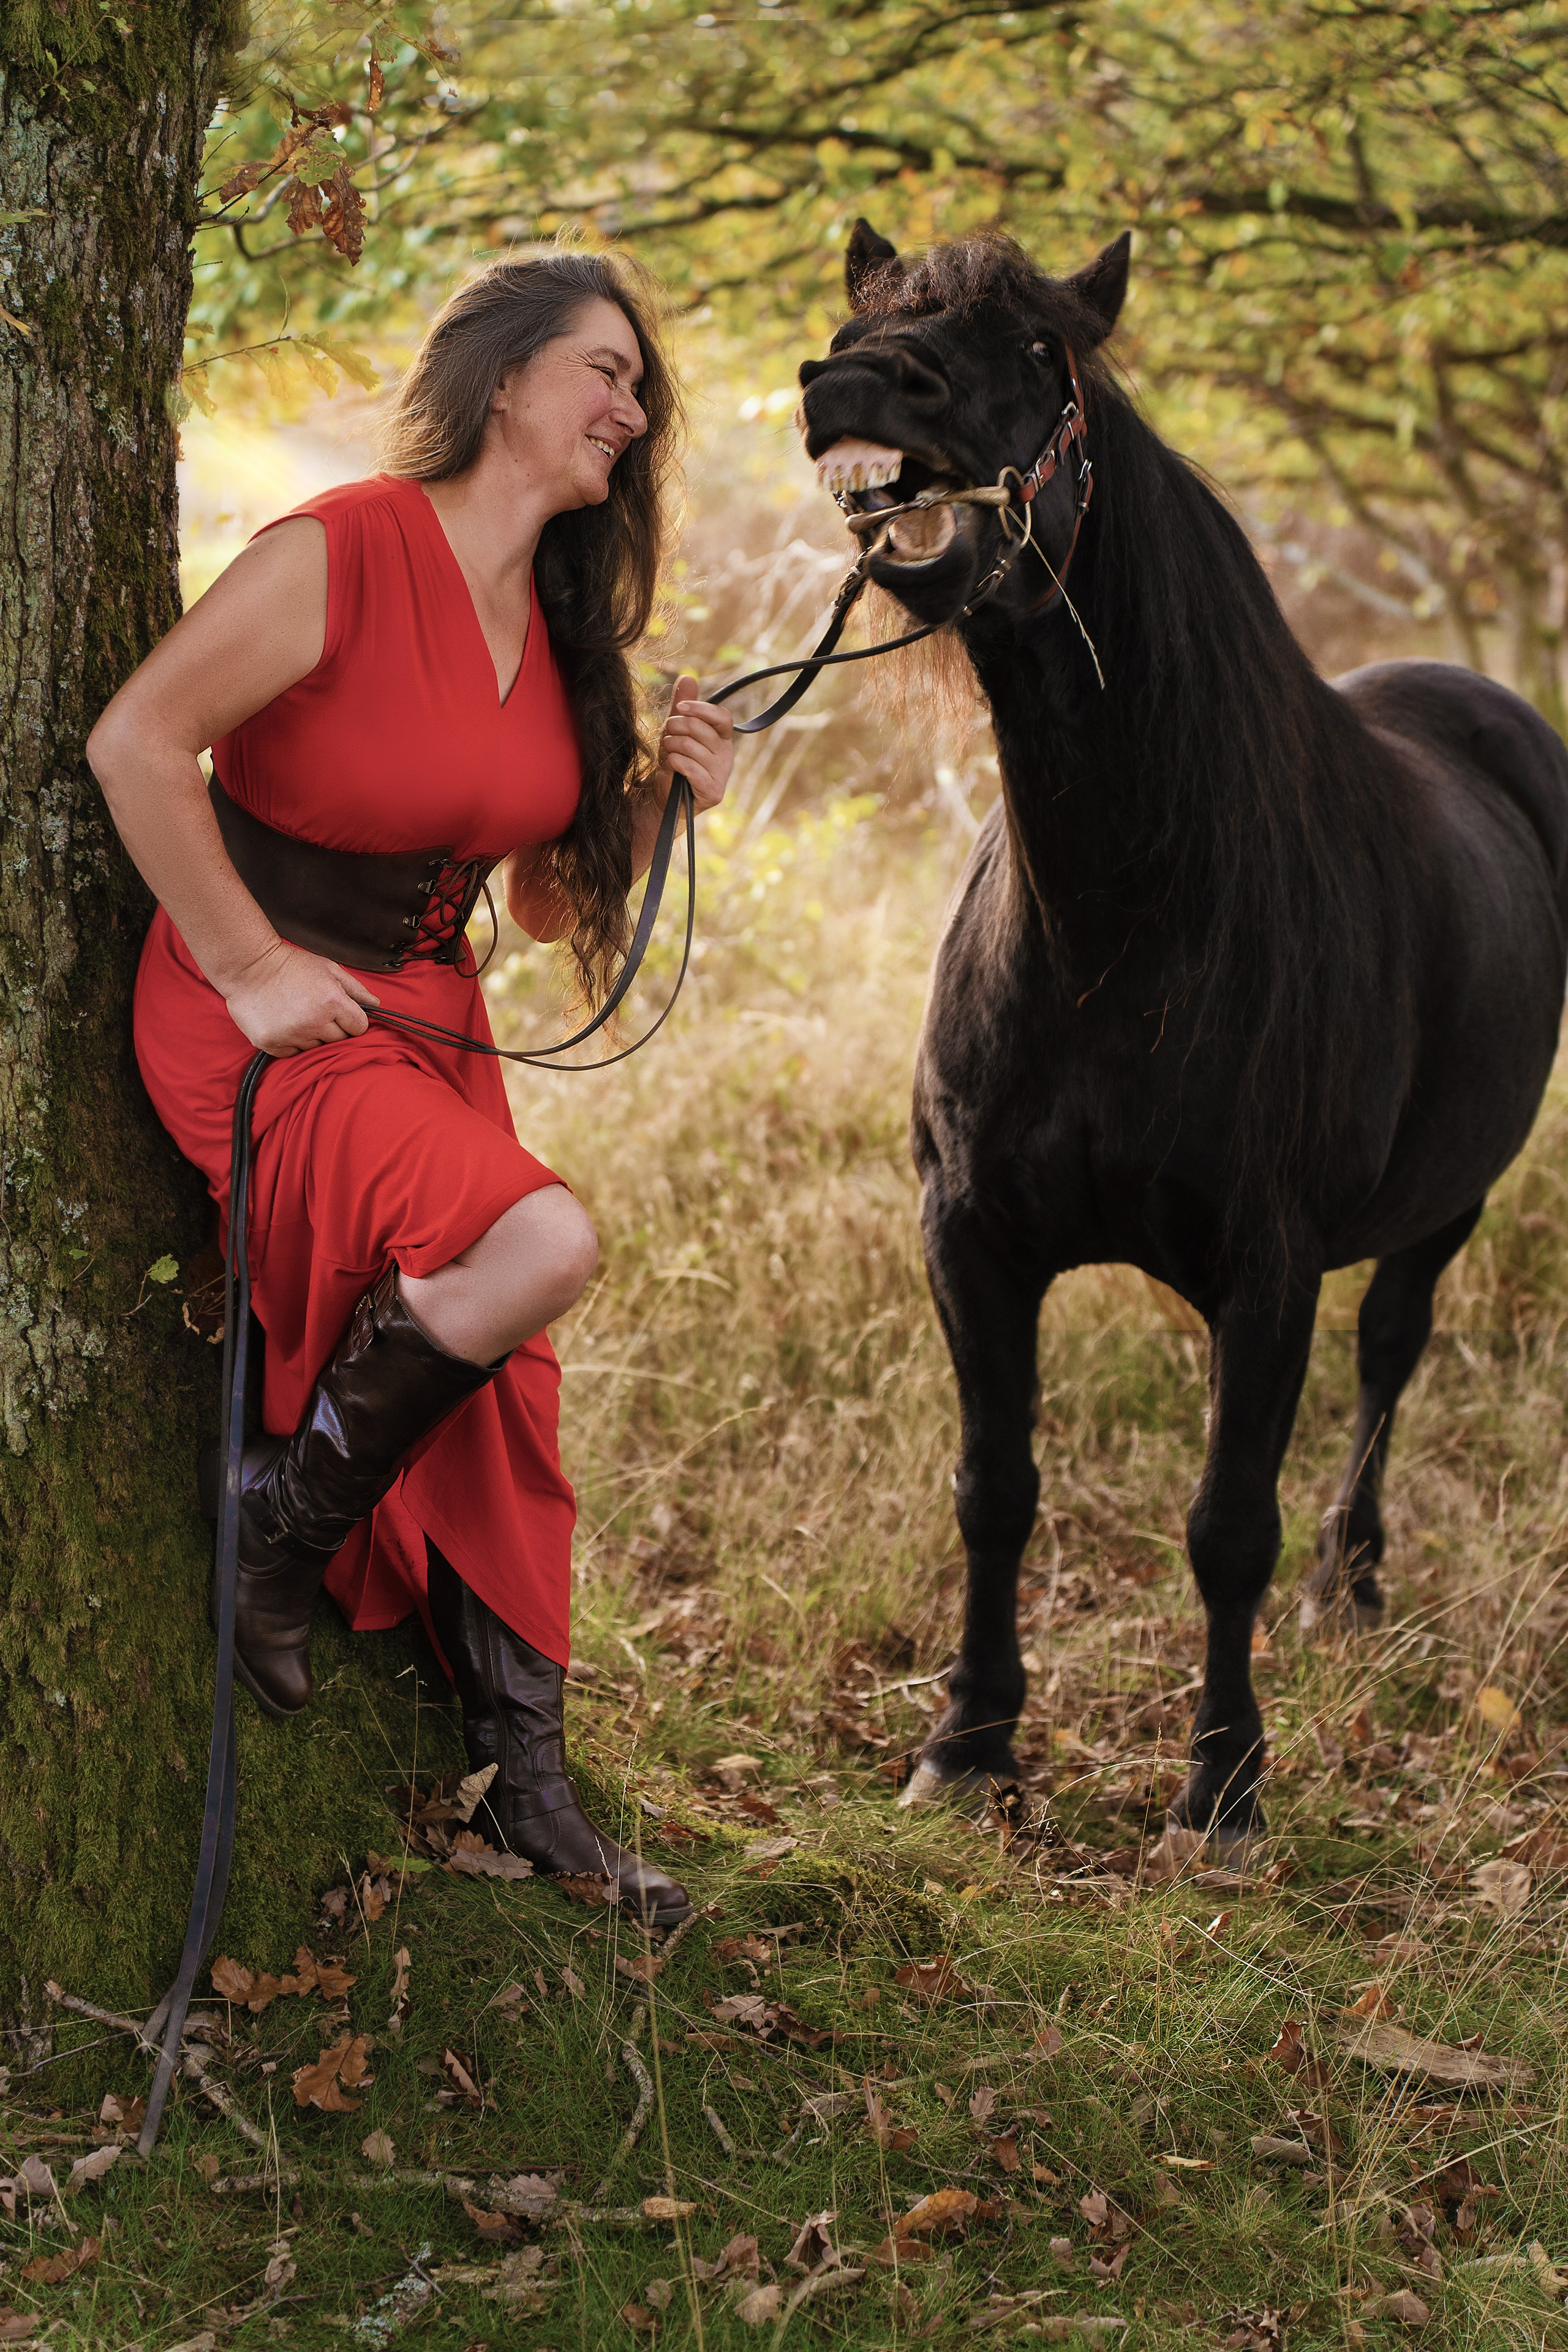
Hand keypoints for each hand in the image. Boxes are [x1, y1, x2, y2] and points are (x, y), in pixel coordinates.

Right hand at [221, 936, 380, 1056]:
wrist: (247, 966)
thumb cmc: (290, 965)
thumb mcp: (328, 968)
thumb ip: (355, 988)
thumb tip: (377, 1005)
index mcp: (332, 1001)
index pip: (360, 1027)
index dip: (354, 1021)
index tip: (343, 1014)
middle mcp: (314, 1021)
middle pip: (339, 1040)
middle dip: (334, 1028)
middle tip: (317, 1011)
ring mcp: (292, 1035)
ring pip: (317, 1048)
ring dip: (312, 1036)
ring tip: (298, 1015)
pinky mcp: (272, 1044)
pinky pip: (294, 1053)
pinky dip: (292, 1043)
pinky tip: (285, 1024)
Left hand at [653, 672, 733, 815]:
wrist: (664, 795)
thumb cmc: (674, 759)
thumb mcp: (676, 729)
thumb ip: (683, 705)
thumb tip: (688, 676)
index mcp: (722, 738)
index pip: (722, 718)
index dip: (702, 710)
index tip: (681, 707)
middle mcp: (726, 755)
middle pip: (701, 730)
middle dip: (676, 728)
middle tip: (666, 734)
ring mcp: (721, 775)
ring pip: (692, 747)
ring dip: (671, 747)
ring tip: (667, 752)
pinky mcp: (713, 792)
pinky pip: (691, 768)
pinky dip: (675, 762)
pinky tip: (671, 765)